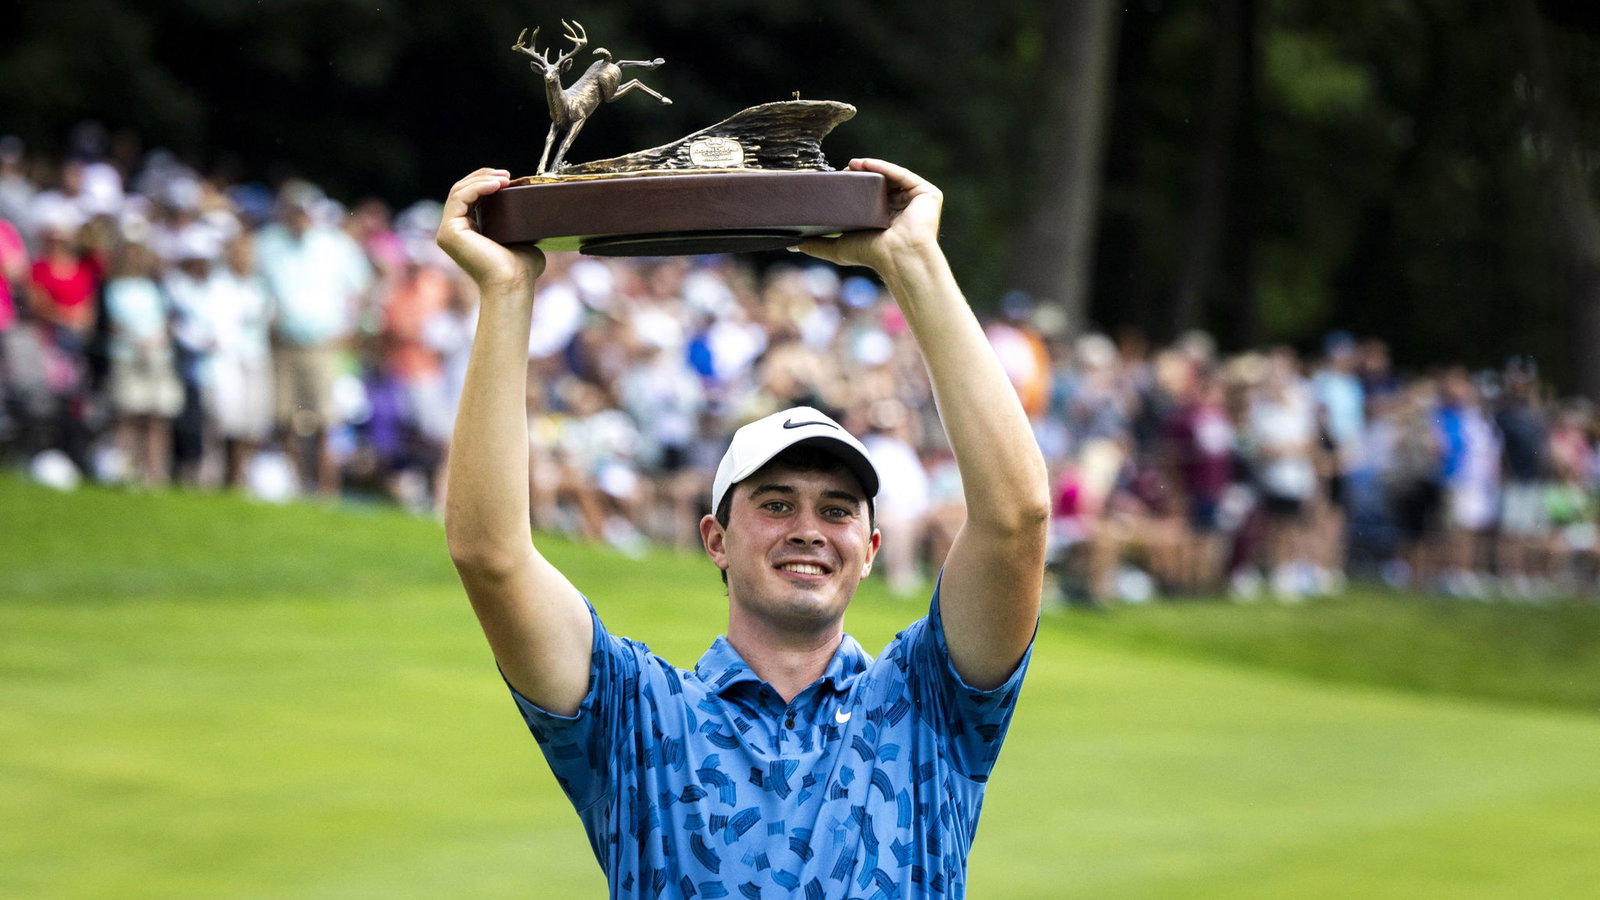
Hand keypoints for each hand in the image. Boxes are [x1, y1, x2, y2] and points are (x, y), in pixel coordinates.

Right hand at [435, 168, 545, 292]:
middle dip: (484, 176)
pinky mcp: (449, 231)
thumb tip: (535, 211)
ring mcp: (448, 232)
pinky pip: (459, 198)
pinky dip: (478, 187)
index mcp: (467, 232)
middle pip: (462, 190)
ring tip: (505, 178)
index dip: (486, 182)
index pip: (470, 197)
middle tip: (507, 174)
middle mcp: (453, 231)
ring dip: (482, 179)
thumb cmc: (521, 268)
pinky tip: (497, 185)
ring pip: (459, 191)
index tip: (509, 178)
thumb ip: (520, 224)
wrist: (514, 283)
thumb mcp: (521, 237)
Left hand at [796, 158, 943, 276]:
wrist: (898, 258)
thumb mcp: (839, 248)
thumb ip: (817, 245)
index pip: (869, 196)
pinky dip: (884, 167)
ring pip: (891, 177)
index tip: (835, 179)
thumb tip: (792, 246)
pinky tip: (865, 164)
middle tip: (841, 170)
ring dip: (871, 167)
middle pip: (880, 184)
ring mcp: (916, 200)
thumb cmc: (872, 255)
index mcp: (887, 218)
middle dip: (860, 175)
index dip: (852, 186)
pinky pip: (902, 175)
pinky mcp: (927, 194)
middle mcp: (903, 208)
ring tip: (850, 165)